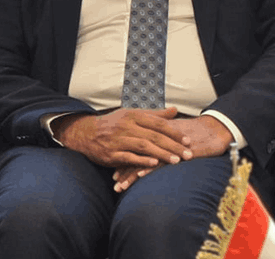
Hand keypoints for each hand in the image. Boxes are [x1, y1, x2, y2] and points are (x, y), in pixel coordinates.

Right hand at [54, 106, 192, 168]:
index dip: (174, 132)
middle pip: (154, 136)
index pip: (158, 123)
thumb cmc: (114, 124)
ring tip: (176, 161)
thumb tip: (175, 110)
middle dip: (173, 146)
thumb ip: (155, 115)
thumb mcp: (132, 115)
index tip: (188, 140)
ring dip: (161, 154)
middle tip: (188, 154)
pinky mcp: (111, 154)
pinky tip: (154, 164)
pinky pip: (128, 157)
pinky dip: (141, 161)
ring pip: (143, 146)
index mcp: (133, 116)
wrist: (86, 133)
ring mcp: (118, 140)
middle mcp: (126, 126)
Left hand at [109, 116, 233, 192]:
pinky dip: (150, 167)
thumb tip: (156, 149)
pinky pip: (162, 160)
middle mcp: (161, 138)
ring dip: (132, 173)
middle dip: (125, 168)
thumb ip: (167, 140)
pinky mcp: (179, 151)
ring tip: (121, 186)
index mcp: (160, 133)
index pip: (138, 145)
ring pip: (146, 159)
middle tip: (114, 181)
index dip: (126, 156)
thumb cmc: (201, 134)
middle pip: (138, 153)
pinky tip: (139, 176)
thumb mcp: (181, 136)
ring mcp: (169, 145)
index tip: (115, 168)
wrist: (218, 129)